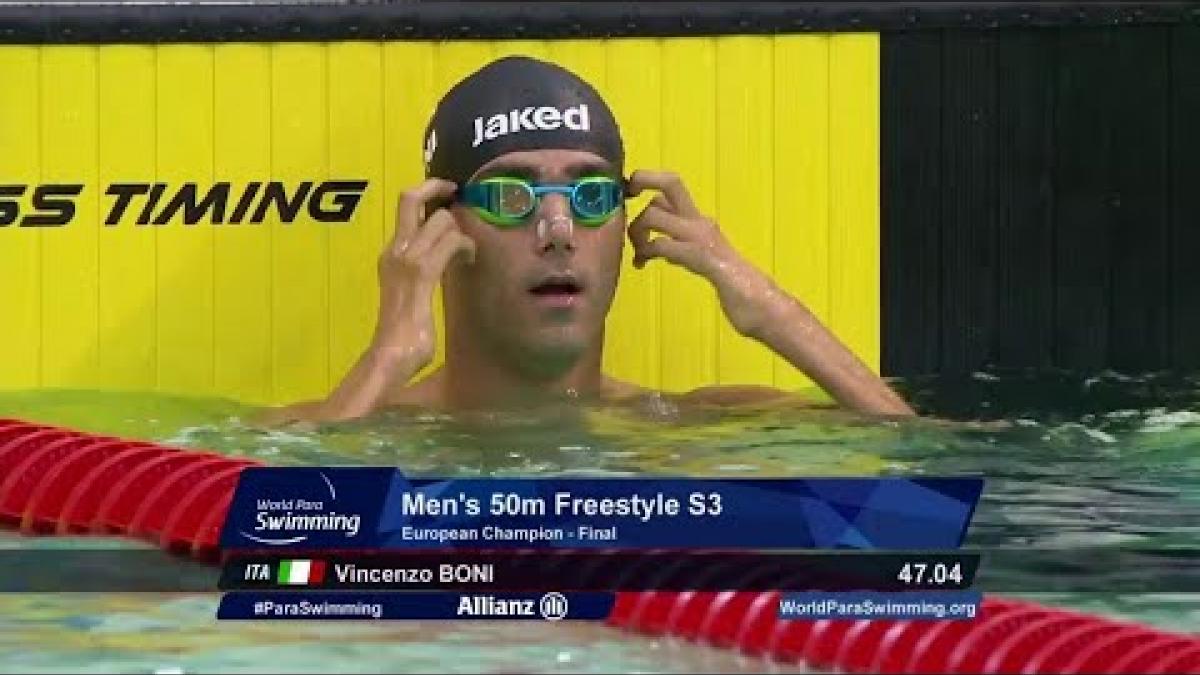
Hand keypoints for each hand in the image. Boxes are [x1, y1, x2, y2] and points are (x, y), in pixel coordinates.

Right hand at [373, 179, 475, 365]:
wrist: (390, 353)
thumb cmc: (403, 332)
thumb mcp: (412, 292)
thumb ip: (423, 273)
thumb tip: (443, 261)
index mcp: (391, 254)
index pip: (405, 207)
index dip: (426, 192)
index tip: (447, 191)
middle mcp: (394, 250)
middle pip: (411, 198)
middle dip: (438, 187)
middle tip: (458, 193)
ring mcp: (406, 259)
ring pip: (439, 219)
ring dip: (460, 230)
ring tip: (466, 251)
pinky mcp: (421, 273)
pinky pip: (449, 244)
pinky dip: (464, 246)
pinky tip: (468, 259)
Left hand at [627, 170, 776, 338]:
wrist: (760, 303)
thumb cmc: (733, 287)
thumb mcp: (699, 258)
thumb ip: (680, 245)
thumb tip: (656, 240)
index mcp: (700, 221)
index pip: (672, 185)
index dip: (647, 180)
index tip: (629, 192)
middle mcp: (700, 222)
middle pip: (670, 182)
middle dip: (643, 180)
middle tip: (627, 197)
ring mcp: (701, 238)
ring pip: (655, 215)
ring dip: (637, 232)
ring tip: (638, 252)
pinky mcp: (700, 257)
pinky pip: (662, 244)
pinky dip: (646, 252)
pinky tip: (643, 265)